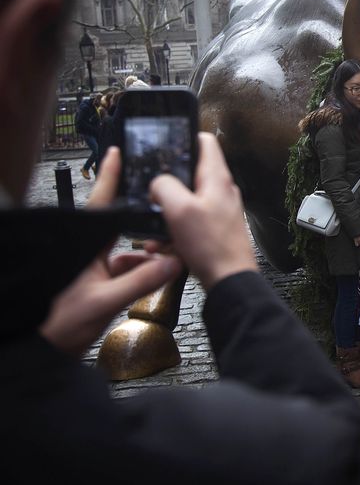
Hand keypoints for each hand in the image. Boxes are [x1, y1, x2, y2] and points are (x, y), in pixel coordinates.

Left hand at [40, 148, 181, 357]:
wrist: (41, 354)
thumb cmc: (56, 326)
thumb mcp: (103, 303)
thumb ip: (140, 282)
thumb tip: (171, 263)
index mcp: (82, 247)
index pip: (100, 204)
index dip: (110, 177)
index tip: (118, 153)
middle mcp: (88, 253)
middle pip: (121, 228)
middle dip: (144, 227)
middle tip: (165, 224)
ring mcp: (94, 270)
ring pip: (129, 253)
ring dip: (147, 258)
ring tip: (167, 263)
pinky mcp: (100, 287)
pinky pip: (128, 272)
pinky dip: (143, 274)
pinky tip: (157, 278)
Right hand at [149, 133, 258, 288]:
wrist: (230, 281)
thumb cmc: (212, 247)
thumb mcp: (179, 209)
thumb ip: (164, 186)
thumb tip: (157, 182)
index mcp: (217, 178)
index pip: (205, 142)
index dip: (185, 137)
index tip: (166, 143)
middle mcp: (222, 191)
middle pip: (191, 172)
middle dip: (168, 182)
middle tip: (152, 192)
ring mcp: (219, 210)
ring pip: (187, 201)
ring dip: (168, 212)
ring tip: (156, 229)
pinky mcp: (215, 229)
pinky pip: (190, 223)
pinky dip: (175, 231)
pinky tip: (164, 245)